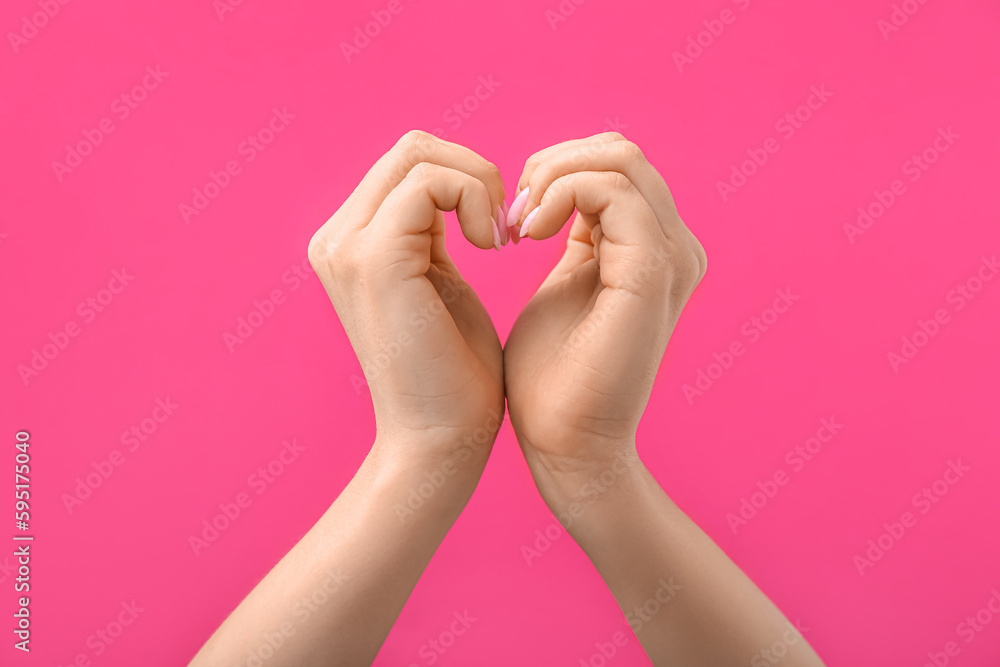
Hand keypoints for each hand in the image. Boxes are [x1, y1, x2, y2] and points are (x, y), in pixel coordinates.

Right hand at [308, 130, 506, 470]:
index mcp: (350, 242)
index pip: (408, 162)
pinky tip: (492, 246)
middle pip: (412, 147)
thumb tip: (455, 183)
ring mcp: (347, 246)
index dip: (465, 178)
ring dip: (479, 186)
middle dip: (474, 174)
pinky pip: (432, 182)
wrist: (440, 441)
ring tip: (499, 240)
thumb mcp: (441, 281)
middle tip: (503, 230)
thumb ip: (433, 230)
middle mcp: (336, 238)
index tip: (498, 231)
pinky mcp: (374, 258)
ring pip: (421, 154)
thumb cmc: (454, 373)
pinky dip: (476, 199)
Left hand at [503, 133, 706, 486]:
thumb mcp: (563, 283)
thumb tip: (556, 189)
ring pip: (618, 158)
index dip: (555, 171)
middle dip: (552, 165)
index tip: (513, 216)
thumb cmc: (552, 375)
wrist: (566, 446)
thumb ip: (574, 233)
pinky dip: (560, 194)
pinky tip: (528, 233)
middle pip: (619, 150)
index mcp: (654, 246)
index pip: (614, 163)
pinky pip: (612, 189)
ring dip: (552, 177)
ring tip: (519, 225)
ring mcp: (671, 255)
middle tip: (513, 213)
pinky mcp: (653, 270)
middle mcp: (674, 245)